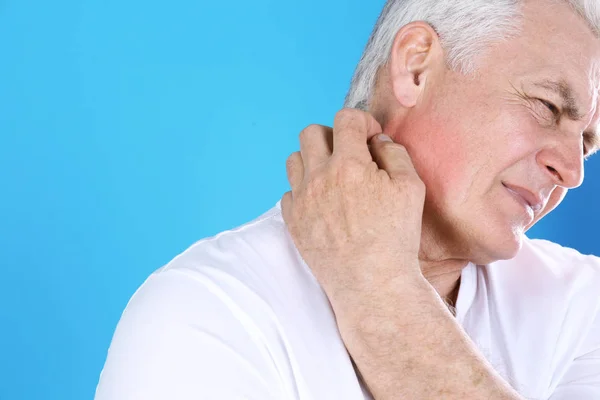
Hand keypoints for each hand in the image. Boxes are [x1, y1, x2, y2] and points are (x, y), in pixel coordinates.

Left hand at [281, 109, 426, 319]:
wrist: (371, 283)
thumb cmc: (395, 237)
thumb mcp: (411, 189)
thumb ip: (394, 154)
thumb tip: (376, 140)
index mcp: (349, 165)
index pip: (345, 119)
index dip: (362, 121)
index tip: (370, 136)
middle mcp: (319, 177)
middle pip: (311, 132)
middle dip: (332, 134)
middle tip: (348, 152)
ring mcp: (301, 200)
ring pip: (294, 159)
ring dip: (313, 159)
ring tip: (332, 175)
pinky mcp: (293, 221)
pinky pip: (288, 192)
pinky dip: (303, 190)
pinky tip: (322, 202)